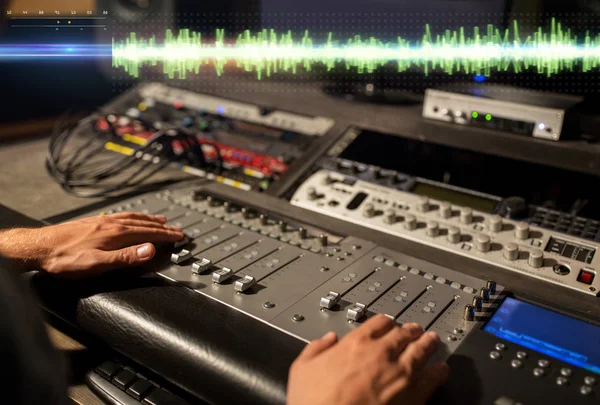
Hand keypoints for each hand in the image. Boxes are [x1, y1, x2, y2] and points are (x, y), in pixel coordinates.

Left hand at [0, 212, 183, 277]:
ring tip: (160, 220)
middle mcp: (111, 224)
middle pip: (143, 224)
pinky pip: (120, 216)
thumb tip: (149, 250)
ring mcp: (102, 222)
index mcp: (116, 234)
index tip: (179, 236)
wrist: (40, 248)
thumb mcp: (98, 263)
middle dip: (162, 227)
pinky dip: (133, 216)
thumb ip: (126, 257)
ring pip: (132, 218)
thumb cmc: (65, 259)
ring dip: (149, 220)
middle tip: (176, 229)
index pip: (148, 233)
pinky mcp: (93, 222)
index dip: (165, 235)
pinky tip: (130, 218)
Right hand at [287, 314, 447, 404]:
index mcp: (355, 344)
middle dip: (411, 329)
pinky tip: (442, 370)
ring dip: (428, 343)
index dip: (386, 321)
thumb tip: (326, 340)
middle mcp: (381, 354)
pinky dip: (439, 371)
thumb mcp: (302, 368)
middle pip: (403, 333)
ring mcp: (400, 374)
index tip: (388, 323)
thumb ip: (315, 349)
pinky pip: (433, 378)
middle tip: (416, 329)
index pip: (378, 322)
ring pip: (421, 351)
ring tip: (433, 341)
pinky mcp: (413, 396)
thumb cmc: (315, 402)